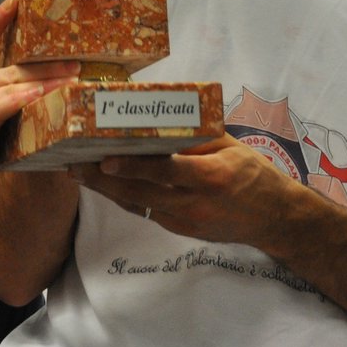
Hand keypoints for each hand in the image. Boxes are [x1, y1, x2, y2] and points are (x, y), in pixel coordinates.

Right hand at [0, 0, 79, 189]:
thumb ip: (3, 83)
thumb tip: (41, 68)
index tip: (17, 0)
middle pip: (12, 67)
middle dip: (46, 63)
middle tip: (76, 59)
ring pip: (13, 85)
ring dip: (46, 82)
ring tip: (71, 78)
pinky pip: (2, 106)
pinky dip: (22, 98)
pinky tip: (40, 93)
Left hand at [69, 135, 297, 246]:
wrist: (274, 219)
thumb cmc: (252, 172)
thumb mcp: (229, 145)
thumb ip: (194, 134)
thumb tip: (155, 115)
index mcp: (211, 177)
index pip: (165, 171)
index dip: (132, 166)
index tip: (104, 159)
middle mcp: (195, 204)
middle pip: (141, 193)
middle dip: (103, 181)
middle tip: (73, 167)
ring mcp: (186, 222)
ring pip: (138, 204)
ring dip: (106, 191)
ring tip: (78, 175)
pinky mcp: (180, 231)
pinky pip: (147, 211)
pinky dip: (125, 197)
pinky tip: (105, 185)